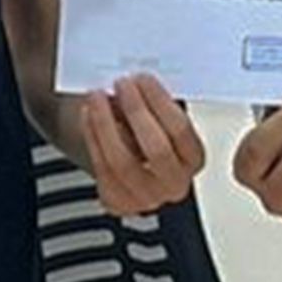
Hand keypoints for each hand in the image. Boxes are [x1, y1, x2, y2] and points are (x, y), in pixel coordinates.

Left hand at [80, 73, 205, 215]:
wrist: (127, 162)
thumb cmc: (147, 132)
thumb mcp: (160, 116)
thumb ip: (154, 103)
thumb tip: (136, 84)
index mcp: (193, 159)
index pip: (180, 130)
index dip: (159, 102)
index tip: (143, 79)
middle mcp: (174, 184)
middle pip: (156, 149)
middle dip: (136, 111)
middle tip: (121, 85)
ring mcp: (146, 198)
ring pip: (122, 161)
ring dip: (106, 123)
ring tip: (97, 97)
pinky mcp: (118, 202)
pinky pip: (102, 169)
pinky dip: (92, 138)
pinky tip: (88, 115)